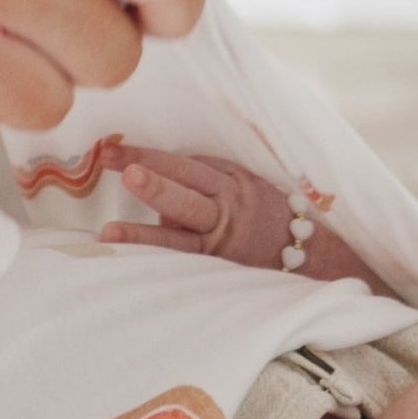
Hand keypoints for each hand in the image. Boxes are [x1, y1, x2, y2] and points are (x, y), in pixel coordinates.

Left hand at [97, 143, 299, 268]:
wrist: (307, 251)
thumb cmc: (263, 208)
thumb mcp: (242, 179)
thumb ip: (204, 172)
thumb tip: (159, 167)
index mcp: (228, 180)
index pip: (183, 165)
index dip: (148, 156)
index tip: (110, 149)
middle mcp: (224, 208)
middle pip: (186, 193)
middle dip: (155, 183)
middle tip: (125, 172)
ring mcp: (219, 242)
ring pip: (180, 237)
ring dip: (144, 234)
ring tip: (110, 231)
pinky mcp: (217, 269)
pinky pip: (184, 264)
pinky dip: (157, 262)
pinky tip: (130, 263)